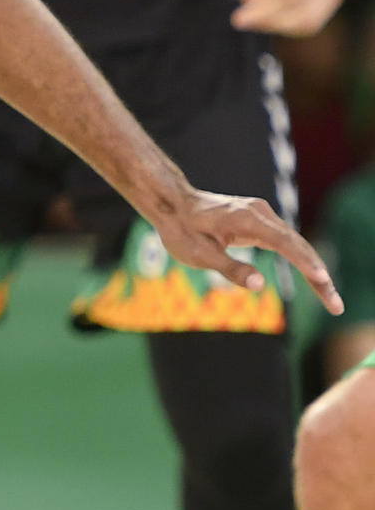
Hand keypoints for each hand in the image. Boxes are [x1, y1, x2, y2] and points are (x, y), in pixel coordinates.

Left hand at [148, 186, 341, 314]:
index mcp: (247, 219)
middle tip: (335, 305)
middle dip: (319, 276)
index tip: (322, 279)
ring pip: (296, 244)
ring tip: (330, 299)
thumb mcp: (199, 254)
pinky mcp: (260, 220)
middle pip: (298, 246)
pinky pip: (287, 242)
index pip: (284, 243)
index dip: (305, 262)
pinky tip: (314, 279)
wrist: (173, 204)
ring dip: (314, 270)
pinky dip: (301, 260)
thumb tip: (258, 285)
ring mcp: (262, 215)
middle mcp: (260, 213)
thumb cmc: (181, 230)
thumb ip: (229, 268)